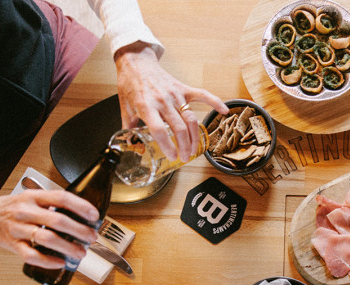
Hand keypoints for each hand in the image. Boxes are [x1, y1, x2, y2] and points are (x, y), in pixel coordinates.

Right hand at [0, 192, 98, 268]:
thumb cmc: (12, 208)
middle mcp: (25, 211)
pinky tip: (60, 262)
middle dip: (79, 230)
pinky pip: (31, 255)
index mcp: (33, 197)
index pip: (61, 198)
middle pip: (57, 221)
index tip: (94, 215)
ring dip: (68, 247)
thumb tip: (83, 215)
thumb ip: (52, 203)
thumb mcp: (30, 198)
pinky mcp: (13, 245)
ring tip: (81, 252)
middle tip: (91, 237)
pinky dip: (48, 260)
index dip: (81, 206)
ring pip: (47, 239)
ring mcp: (18, 228)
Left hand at [114, 42, 227, 161]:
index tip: (172, 156)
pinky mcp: (183, 88)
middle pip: (179, 128)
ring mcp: (175, 94)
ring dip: (194, 137)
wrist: (136, 61)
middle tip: (185, 157)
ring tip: (194, 150)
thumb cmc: (130, 84)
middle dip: (184, 146)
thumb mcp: (125, 107)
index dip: (167, 145)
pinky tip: (224, 111)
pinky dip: (215, 102)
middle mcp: (163, 101)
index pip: (158, 130)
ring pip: (190, 119)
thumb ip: (128, 127)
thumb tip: (130, 144)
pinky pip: (202, 95)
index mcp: (146, 106)